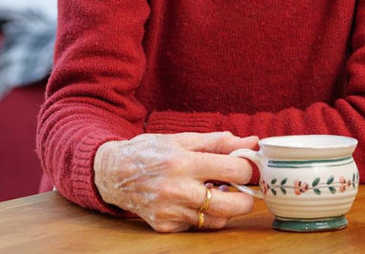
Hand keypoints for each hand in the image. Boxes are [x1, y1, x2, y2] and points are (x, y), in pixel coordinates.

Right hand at [93, 131, 257, 231]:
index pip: (233, 169)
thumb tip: (252, 142)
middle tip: (244, 190)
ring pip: (216, 220)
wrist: (113, 173)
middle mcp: (176, 189)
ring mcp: (169, 211)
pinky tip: (196, 200)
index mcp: (183, 162)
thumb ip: (219, 142)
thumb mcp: (183, 139)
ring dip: (225, 208)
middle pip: (230, 205)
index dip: (246, 168)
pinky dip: (203, 215)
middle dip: (246, 199)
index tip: (245, 166)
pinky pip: (196, 226)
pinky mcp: (164, 226)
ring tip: (219, 192)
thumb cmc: (151, 152)